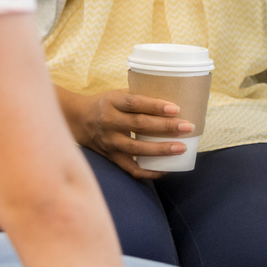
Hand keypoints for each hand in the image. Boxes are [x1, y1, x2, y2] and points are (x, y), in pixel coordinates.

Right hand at [73, 89, 193, 178]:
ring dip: (161, 150)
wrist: (78, 120)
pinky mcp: (111, 157)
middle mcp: (109, 122)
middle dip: (166, 127)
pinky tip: (166, 169)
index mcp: (112, 102)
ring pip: (137, 148)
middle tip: (187, 127)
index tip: (176, 108)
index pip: (135, 103)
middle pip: (139, 125)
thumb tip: (174, 97)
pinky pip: (130, 168)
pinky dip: (148, 171)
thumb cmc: (106, 104)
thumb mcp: (118, 94)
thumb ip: (139, 96)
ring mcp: (109, 142)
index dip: (155, 106)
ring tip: (181, 148)